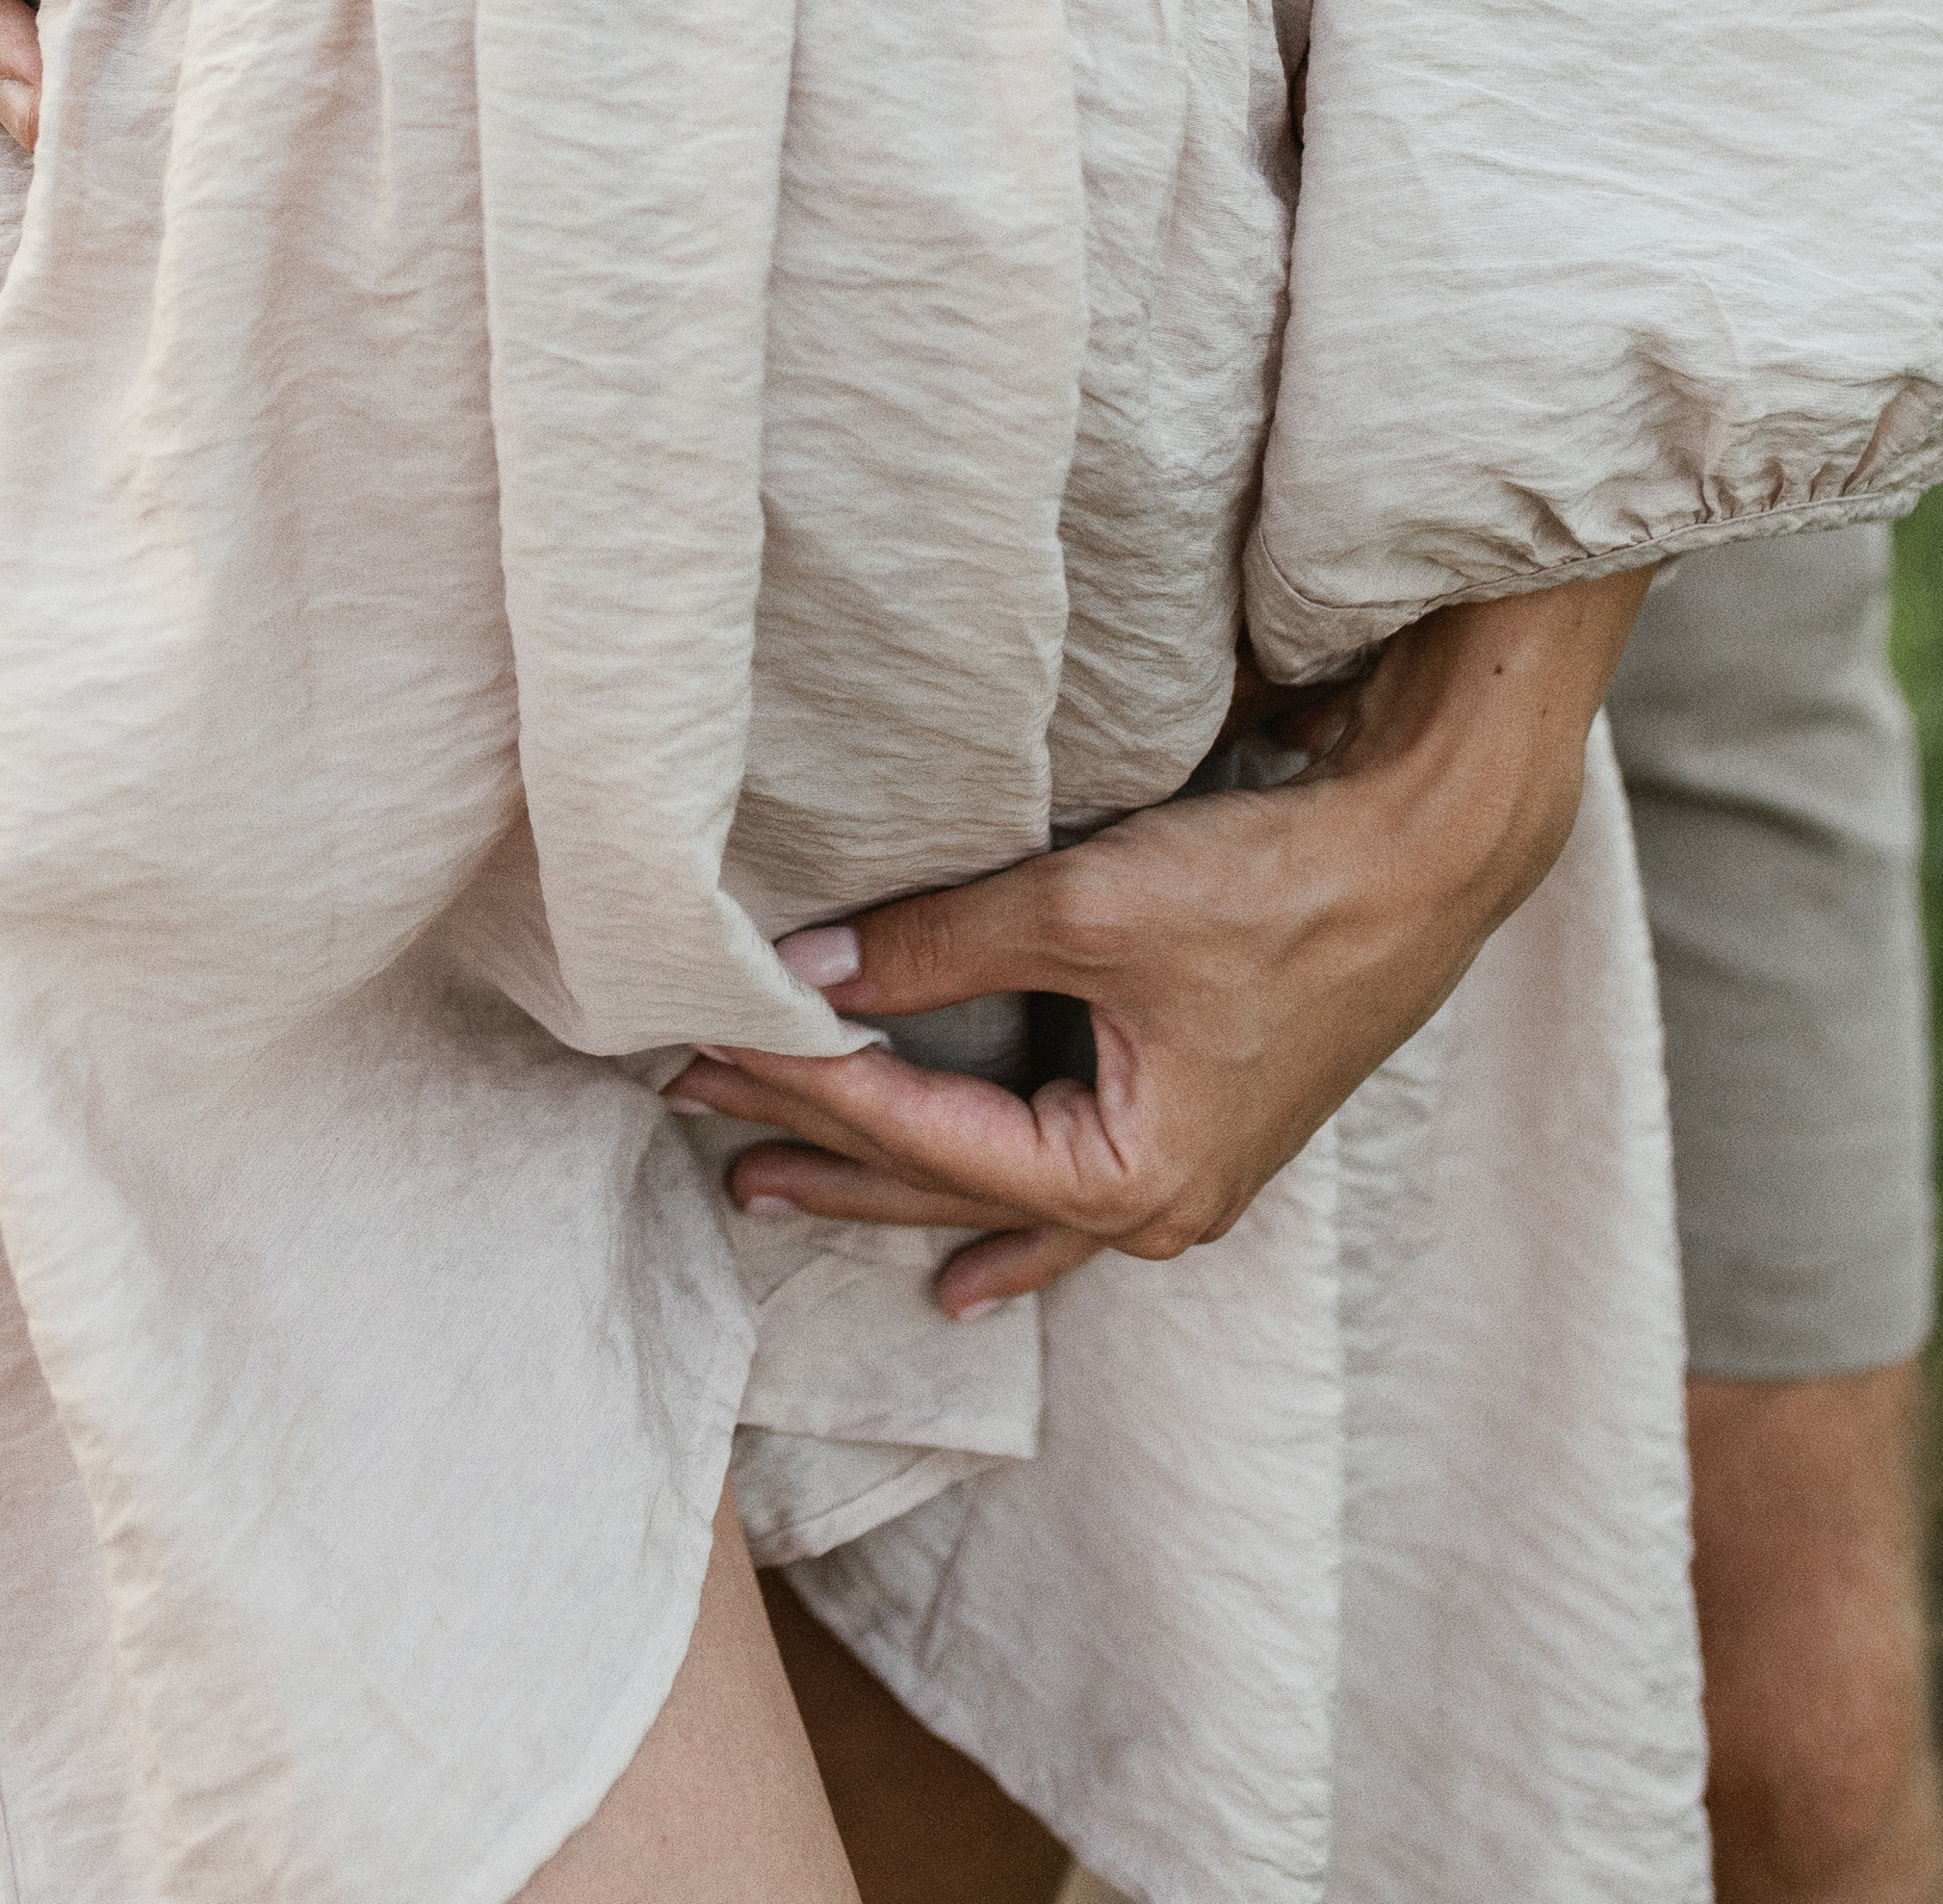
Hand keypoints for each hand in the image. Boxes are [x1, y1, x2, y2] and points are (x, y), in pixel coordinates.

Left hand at [666, 571, 1651, 1315]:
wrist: (1434, 855)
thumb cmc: (1284, 884)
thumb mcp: (1097, 908)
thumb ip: (946, 941)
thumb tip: (809, 964)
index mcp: (1130, 1176)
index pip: (922, 1133)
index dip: (805, 1084)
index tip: (704, 1044)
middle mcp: (1155, 1206)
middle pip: (944, 1180)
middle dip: (816, 1142)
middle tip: (694, 1112)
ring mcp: (1183, 1181)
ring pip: (994, 1197)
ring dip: (884, 1183)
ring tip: (772, 1190)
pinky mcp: (1199, 1131)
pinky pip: (1065, 1203)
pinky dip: (998, 1222)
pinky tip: (965, 1272)